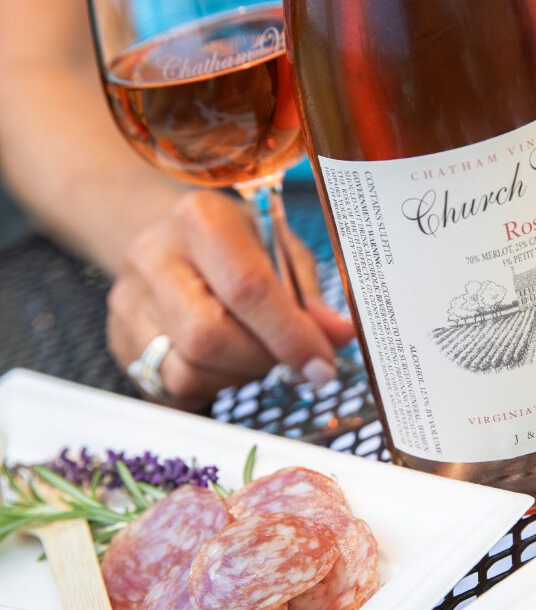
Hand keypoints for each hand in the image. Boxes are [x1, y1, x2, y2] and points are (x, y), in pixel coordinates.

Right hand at [107, 191, 354, 408]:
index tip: (322, 365)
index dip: (290, 335)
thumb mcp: (281, 252)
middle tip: (285, 356)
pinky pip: (172, 390)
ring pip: (186, 372)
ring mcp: (128, 302)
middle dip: (260, 360)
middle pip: (208, 337)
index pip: (247, 288)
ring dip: (237, 376)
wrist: (171, 241)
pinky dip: (212, 386)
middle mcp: (152, 257)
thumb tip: (340, 335)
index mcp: (200, 220)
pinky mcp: (120, 343)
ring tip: (253, 351)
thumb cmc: (239, 246)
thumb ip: (309, 296)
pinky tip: (225, 362)